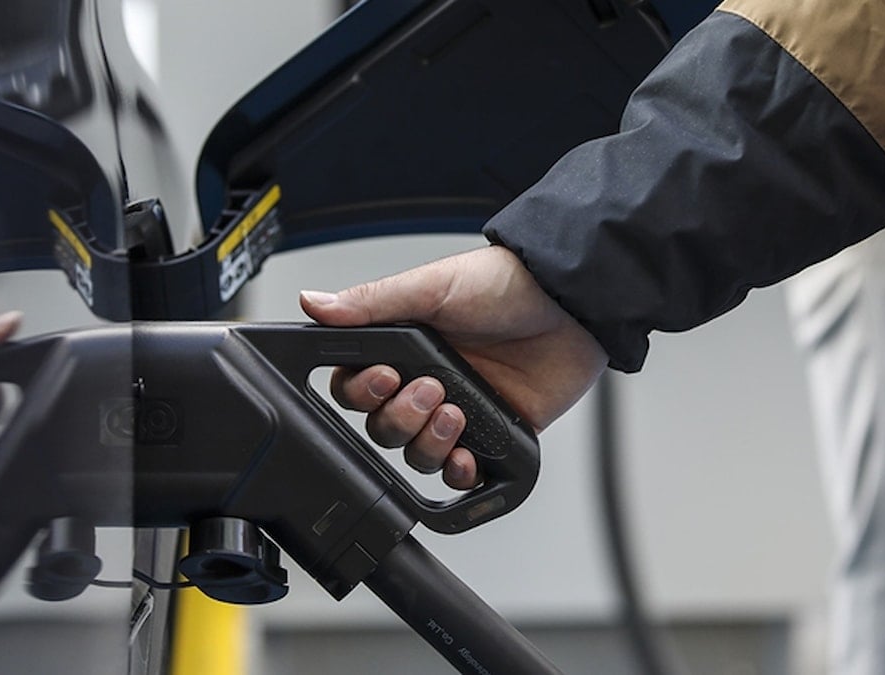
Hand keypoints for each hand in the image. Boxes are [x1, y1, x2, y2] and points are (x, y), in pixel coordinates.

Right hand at [299, 246, 605, 488]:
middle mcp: (424, 382)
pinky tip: (465, 455)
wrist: (571, 305)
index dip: (362, 391)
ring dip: (427, 441)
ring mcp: (457, 412)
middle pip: (381, 428)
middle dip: (400, 416)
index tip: (385, 376)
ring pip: (415, 455)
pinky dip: (456, 472)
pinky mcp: (492, 437)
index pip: (355, 387)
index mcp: (402, 347)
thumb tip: (313, 303)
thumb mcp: (432, 285)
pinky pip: (460, 474)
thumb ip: (372, 302)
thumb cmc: (505, 285)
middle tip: (429, 388)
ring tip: (454, 412)